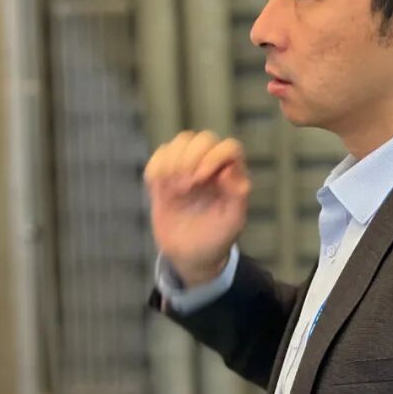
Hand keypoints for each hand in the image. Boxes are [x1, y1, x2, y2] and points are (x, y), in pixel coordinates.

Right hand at [144, 130, 250, 286]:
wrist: (190, 255)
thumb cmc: (216, 238)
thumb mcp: (233, 222)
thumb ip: (237, 195)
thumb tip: (228, 169)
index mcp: (232, 174)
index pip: (228, 147)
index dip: (213, 156)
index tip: (201, 180)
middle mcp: (211, 165)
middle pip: (201, 138)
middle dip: (189, 158)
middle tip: (185, 188)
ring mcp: (187, 168)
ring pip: (179, 142)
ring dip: (172, 162)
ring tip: (173, 190)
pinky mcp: (166, 175)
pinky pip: (158, 156)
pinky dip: (155, 168)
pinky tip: (159, 188)